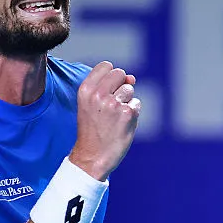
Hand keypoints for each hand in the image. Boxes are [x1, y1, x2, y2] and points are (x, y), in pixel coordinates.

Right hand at [69, 61, 140, 180]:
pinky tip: (121, 125)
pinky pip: (136, 104)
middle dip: (120, 86)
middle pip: (120, 74)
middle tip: (111, 106)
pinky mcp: (128, 114)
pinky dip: (132, 114)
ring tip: (114, 118)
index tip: (107, 90)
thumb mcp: (91, 105)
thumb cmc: (93, 130)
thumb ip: (109, 86)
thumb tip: (132, 78)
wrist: (92, 157)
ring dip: (126, 101)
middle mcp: (98, 94)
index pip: (106, 66)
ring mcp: (114, 104)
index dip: (111, 77)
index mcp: (85, 90)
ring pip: (130, 89)